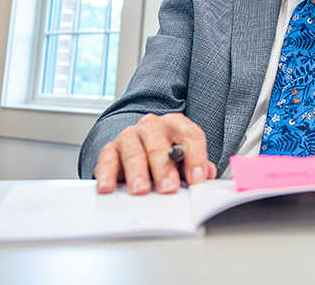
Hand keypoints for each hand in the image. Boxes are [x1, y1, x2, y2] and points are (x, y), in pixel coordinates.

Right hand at [94, 113, 216, 194]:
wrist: (138, 145)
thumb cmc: (166, 154)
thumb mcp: (185, 159)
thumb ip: (197, 166)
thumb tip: (207, 175)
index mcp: (176, 125)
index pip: (190, 136)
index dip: (196, 157)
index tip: (197, 178)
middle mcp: (152, 126)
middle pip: (159, 143)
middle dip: (164, 167)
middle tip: (169, 187)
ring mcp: (130, 136)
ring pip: (133, 151)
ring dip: (138, 172)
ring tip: (141, 190)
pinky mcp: (110, 149)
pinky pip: (107, 159)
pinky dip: (107, 174)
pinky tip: (109, 187)